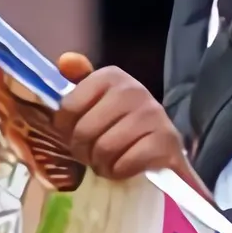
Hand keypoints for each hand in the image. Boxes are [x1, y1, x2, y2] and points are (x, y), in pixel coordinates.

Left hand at [53, 51, 190, 180]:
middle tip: (91, 156)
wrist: (165, 148)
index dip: (66, 129)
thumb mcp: (99, 100)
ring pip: (105, 148)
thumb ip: (79, 81)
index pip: (68, 108)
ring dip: (101, 164)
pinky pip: (126, 162)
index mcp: (111, 76)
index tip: (76, 135)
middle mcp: (133, 89)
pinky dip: (120, 171)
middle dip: (83, 151)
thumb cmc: (123, 124)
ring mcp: (153, 114)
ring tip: (107, 163)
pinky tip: (124, 169)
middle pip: (84, 131)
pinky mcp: (167, 141)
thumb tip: (65, 60)